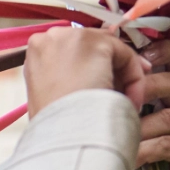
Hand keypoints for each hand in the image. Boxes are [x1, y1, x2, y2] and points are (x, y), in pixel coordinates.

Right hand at [24, 27, 147, 116]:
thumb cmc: (54, 126)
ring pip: (111, 51)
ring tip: (130, 104)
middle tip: (129, 94)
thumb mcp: (54, 98)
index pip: (73, 53)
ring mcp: (71, 37)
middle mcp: (51, 37)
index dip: (94, 70)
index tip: (109, 89)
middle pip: (92, 47)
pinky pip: (125, 55)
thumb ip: (68, 80)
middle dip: (113, 69)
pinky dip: (133, 78)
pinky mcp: (94, 42)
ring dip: (125, 77)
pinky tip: (131, 101)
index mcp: (36, 52)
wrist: (61, 133)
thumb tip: (94, 79)